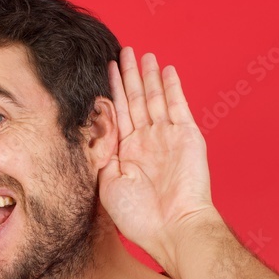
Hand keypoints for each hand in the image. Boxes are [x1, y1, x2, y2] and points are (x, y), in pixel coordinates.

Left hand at [99, 47, 217, 277]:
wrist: (171, 228)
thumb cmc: (137, 216)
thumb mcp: (107, 183)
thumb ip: (101, 154)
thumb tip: (92, 131)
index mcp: (127, 152)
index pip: (118, 113)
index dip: (111, 90)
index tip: (104, 69)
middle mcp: (146, 141)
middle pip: (136, 99)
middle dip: (129, 75)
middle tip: (124, 50)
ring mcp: (167, 137)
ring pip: (155, 98)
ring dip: (148, 75)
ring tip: (143, 54)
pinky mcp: (186, 136)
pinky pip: (178, 105)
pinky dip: (172, 87)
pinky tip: (166, 70)